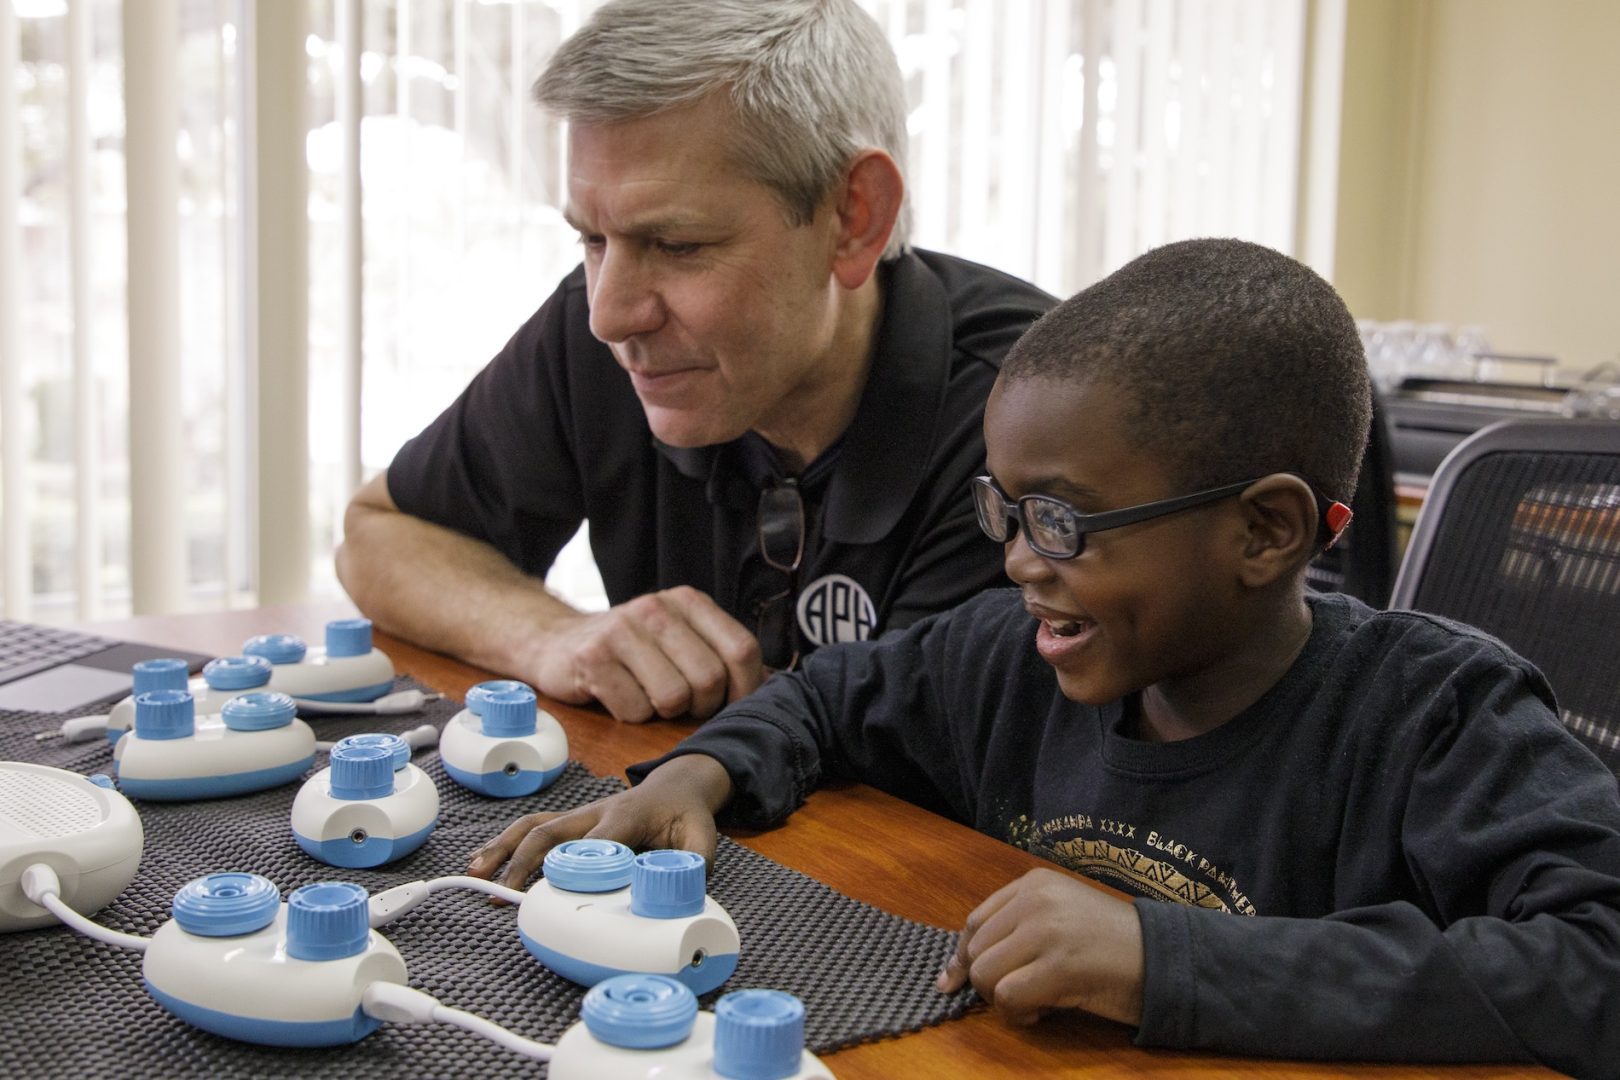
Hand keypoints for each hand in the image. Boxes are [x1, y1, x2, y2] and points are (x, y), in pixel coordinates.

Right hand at [465, 754, 733, 889]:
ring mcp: (578, 816)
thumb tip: (679, 893)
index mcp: (627, 817)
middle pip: (550, 832)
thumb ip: (696, 864)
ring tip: (475, 875)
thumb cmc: (685, 816)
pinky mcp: (569, 822)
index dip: (576, 865)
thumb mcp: (703, 838)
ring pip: (531, 826)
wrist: (674, 787)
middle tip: (501, 894)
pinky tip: (482, 864)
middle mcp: (595, 813)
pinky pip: (531, 828)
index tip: (556, 895)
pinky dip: (504, 845)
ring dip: (501, 850)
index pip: (596, 841)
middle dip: (522, 862)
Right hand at [531, 586, 765, 721]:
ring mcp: (622, 630)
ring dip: (664, 713)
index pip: (742, 649)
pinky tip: (619, 696)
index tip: (730, 705)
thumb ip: (720, 655)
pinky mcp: (592, 657)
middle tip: (681, 704)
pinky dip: (631, 716)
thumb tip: (775, 690)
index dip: (745, 689)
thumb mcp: (679, 638)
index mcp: (689, 602)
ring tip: (648, 697)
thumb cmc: (632, 651)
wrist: (557, 643)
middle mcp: (658, 608)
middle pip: (710, 679)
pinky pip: (634, 710)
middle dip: (700, 706)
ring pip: (673, 698)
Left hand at [936, 868, 1144, 1026]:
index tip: (955, 982)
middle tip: (1020, 996)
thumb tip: (959, 971)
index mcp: (1034, 883)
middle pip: (976, 951)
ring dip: (1002, 1001)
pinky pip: (1008, 997)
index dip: (961, 957)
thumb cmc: (1112, 944)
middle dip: (987, 984)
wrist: (1164, 958)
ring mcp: (1046, 931)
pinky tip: (1042, 1012)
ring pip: (985, 975)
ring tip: (1034, 1003)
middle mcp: (1035, 900)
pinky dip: (1018, 1014)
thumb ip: (1016, 930)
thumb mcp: (1060, 918)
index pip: (975, 922)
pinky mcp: (1058, 965)